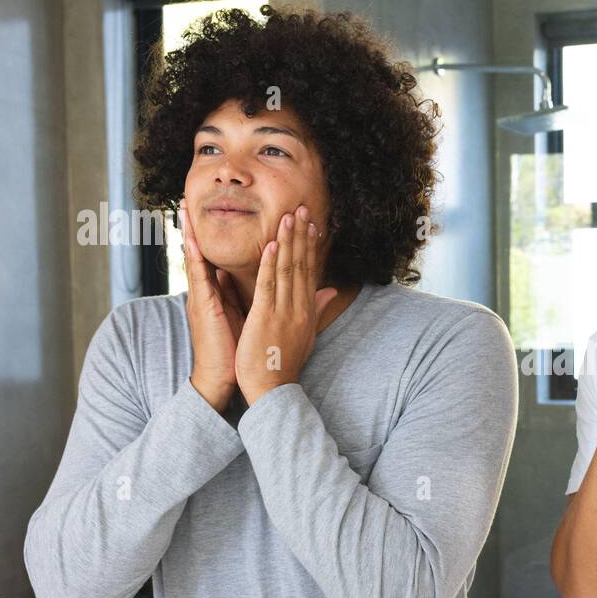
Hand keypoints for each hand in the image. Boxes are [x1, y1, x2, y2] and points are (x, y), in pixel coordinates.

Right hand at [180, 198, 246, 411]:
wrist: (224, 378)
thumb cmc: (237, 350)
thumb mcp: (247, 316)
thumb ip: (250, 296)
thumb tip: (260, 278)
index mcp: (217, 293)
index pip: (214, 257)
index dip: (211, 235)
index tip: (214, 212)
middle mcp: (206, 291)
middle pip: (200, 251)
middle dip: (195, 226)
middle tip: (187, 198)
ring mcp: (202, 297)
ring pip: (195, 257)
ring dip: (190, 232)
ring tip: (183, 207)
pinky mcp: (203, 306)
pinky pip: (198, 276)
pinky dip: (195, 255)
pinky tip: (192, 238)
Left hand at [235, 204, 337, 405]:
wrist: (272, 388)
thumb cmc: (283, 363)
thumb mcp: (306, 334)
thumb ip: (316, 309)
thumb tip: (330, 291)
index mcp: (306, 310)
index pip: (310, 271)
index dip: (310, 246)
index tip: (311, 225)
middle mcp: (299, 307)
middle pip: (302, 265)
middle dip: (301, 236)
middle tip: (302, 209)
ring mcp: (283, 311)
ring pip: (287, 270)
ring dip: (288, 241)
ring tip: (289, 217)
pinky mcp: (266, 317)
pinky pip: (269, 286)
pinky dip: (271, 264)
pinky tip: (272, 244)